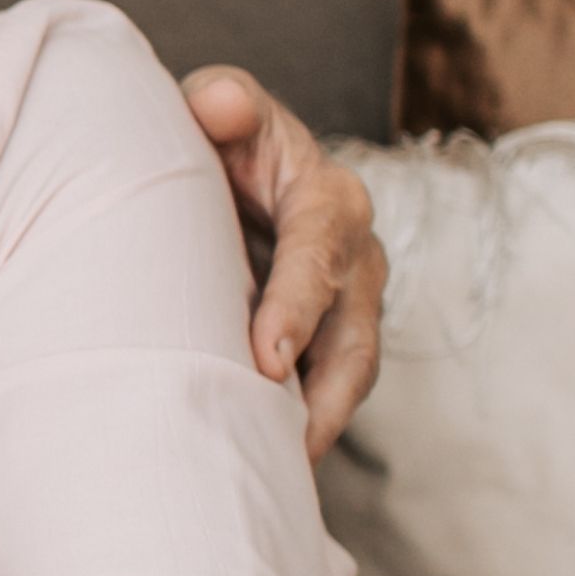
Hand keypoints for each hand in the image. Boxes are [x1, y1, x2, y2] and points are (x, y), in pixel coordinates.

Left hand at [181, 67, 387, 455]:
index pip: (319, 254)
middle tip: (284, 440)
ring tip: (279, 473)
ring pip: (349, 374)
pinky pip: (326, 392)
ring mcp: (349, 305)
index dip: (297, 306)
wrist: (233, 167)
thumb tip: (220, 105)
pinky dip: (304, 428)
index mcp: (328, 198)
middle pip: (353, 334)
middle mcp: (354, 256)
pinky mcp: (329, 340)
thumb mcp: (220, 105)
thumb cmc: (221, 136)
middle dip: (324, 391)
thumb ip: (220, 101)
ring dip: (321, 425)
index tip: (267, 356)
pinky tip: (267, 469)